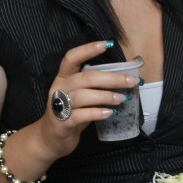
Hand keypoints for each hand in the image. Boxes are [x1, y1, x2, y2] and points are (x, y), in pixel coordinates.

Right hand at [37, 40, 134, 157]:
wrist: (51, 138)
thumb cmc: (71, 112)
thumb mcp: (81, 95)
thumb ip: (96, 86)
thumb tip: (125, 78)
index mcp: (64, 77)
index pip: (71, 58)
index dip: (88, 49)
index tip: (107, 44)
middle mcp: (60, 88)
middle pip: (85, 78)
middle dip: (111, 78)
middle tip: (131, 81)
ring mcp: (59, 105)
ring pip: (83, 96)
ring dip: (106, 96)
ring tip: (122, 98)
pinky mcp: (62, 123)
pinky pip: (80, 115)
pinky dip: (96, 113)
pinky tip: (109, 113)